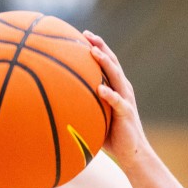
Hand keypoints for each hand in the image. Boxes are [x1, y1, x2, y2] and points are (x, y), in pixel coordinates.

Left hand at [84, 31, 148, 167]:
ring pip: (117, 77)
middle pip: (112, 62)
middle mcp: (122, 89)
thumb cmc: (111, 135)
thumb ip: (81, 105)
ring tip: (94, 53)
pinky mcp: (127, 114)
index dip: (96, 47)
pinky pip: (118, 102)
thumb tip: (55, 102)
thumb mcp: (94, 115)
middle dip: (100, 47)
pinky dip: (110, 95)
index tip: (83, 34)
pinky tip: (101, 89)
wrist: (132, 153)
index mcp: (115, 87)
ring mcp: (126, 100)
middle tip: (87, 35)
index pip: (106, 62)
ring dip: (105, 64)